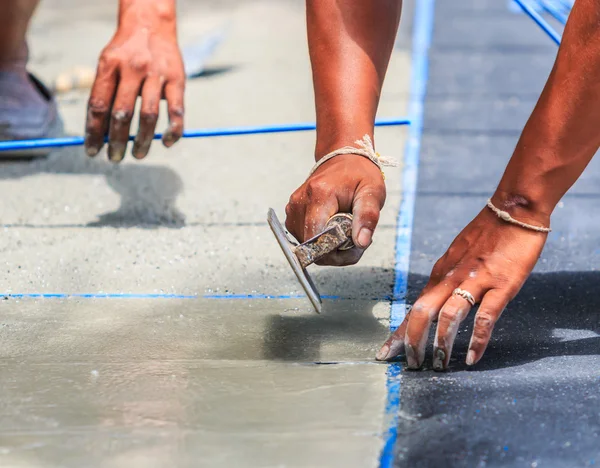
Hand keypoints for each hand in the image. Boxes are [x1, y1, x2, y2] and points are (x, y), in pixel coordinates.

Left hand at [84, 9, 183, 161]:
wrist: (150, 24)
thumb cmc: (125, 52)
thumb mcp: (107, 64)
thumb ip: (104, 95)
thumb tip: (99, 134)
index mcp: (109, 66)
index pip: (99, 106)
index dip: (94, 132)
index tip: (92, 151)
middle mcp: (132, 69)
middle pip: (122, 113)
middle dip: (117, 141)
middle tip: (115, 158)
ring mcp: (156, 74)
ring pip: (148, 115)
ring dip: (142, 140)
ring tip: (138, 154)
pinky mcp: (177, 79)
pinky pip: (176, 111)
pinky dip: (172, 131)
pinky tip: (166, 142)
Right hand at [285, 154, 385, 265]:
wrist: (344, 159)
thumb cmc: (359, 174)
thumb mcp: (372, 192)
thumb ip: (368, 217)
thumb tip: (361, 243)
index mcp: (319, 195)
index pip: (317, 239)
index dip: (336, 252)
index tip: (355, 245)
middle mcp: (300, 202)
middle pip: (312, 246)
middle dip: (335, 251)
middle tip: (356, 237)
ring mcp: (292, 208)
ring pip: (307, 245)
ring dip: (328, 246)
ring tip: (345, 230)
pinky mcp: (292, 213)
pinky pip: (304, 238)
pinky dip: (320, 240)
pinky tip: (334, 228)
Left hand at [376, 205, 547, 369]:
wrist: (513, 209)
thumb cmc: (486, 235)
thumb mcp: (457, 256)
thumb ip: (446, 279)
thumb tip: (434, 302)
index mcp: (440, 273)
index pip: (415, 307)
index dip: (400, 331)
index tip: (386, 352)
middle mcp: (451, 278)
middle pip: (423, 313)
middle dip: (413, 341)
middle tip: (411, 365)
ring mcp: (476, 281)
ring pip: (449, 316)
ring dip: (441, 344)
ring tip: (438, 366)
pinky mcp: (501, 285)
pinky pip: (485, 315)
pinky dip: (477, 339)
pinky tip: (471, 357)